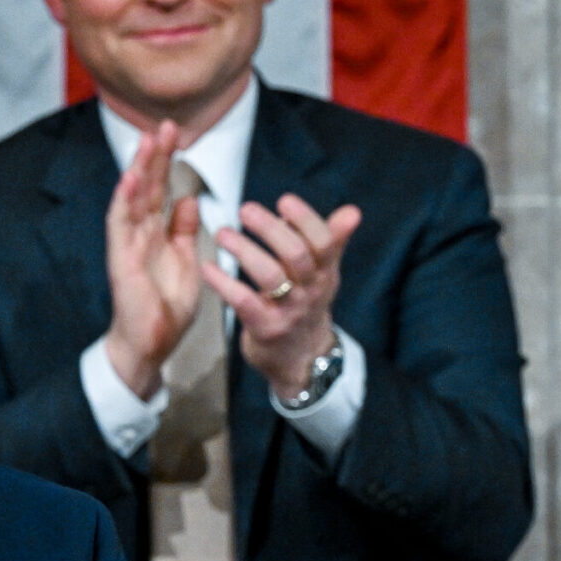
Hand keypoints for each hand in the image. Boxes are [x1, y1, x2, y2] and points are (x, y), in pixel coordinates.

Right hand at [103, 121, 206, 399]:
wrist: (151, 344)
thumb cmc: (166, 308)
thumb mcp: (186, 262)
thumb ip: (185, 230)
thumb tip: (188, 198)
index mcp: (156, 233)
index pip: (161, 190)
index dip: (168, 162)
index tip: (177, 134)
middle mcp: (139, 233)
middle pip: (146, 186)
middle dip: (154, 155)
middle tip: (165, 124)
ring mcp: (127, 244)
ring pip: (131, 198)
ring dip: (138, 168)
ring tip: (147, 140)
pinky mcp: (120, 259)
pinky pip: (120, 225)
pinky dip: (124, 200)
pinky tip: (130, 178)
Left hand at [205, 193, 362, 401]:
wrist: (301, 360)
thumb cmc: (306, 306)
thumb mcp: (324, 275)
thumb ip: (332, 240)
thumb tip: (353, 211)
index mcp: (324, 272)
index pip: (323, 241)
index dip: (306, 219)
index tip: (284, 200)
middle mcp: (310, 290)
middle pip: (296, 254)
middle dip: (270, 229)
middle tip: (245, 209)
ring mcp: (289, 311)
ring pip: (270, 276)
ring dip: (244, 250)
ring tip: (222, 233)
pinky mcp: (266, 329)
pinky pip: (244, 302)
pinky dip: (223, 283)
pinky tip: (207, 267)